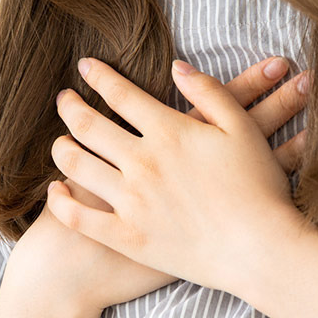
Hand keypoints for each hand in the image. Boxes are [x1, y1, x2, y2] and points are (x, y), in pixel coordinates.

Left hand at [46, 56, 313, 296]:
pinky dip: (60, 201)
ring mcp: (130, 201)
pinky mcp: (127, 237)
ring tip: (60, 142)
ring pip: (75, 166)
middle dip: (70, 106)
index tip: (85, 67)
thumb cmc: (260, 188)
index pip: (120, 94)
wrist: (261, 250)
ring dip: (61, 148)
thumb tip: (176, 67)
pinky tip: (57, 191)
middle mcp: (142, 162)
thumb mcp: (242, 128)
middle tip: (64, 99)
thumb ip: (209, 92)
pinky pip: (78, 217)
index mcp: (169, 132)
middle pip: (87, 126)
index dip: (98, 76)